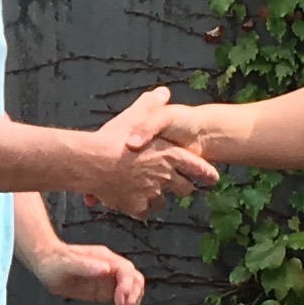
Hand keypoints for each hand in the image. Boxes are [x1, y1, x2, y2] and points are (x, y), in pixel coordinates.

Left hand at [28, 240, 148, 304]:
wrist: (45, 264)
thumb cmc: (54, 260)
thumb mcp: (67, 262)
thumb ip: (87, 265)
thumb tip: (107, 269)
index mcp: (105, 258)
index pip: (126, 271)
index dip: (127, 286)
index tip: (119, 302)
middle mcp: (111, 269)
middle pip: (134, 282)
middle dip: (132, 298)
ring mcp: (109, 281)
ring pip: (131, 293)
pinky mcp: (105, 292)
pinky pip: (121, 302)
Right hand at [83, 85, 216, 218]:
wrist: (90, 162)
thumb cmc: (112, 138)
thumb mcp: (134, 115)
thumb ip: (150, 104)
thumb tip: (163, 92)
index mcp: (170, 155)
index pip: (197, 167)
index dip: (206, 174)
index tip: (213, 179)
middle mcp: (165, 176)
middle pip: (184, 189)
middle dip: (182, 188)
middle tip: (176, 187)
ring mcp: (152, 193)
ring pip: (161, 202)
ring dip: (157, 198)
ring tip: (145, 191)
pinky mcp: (137, 207)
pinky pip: (144, 212)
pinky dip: (139, 208)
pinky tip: (131, 201)